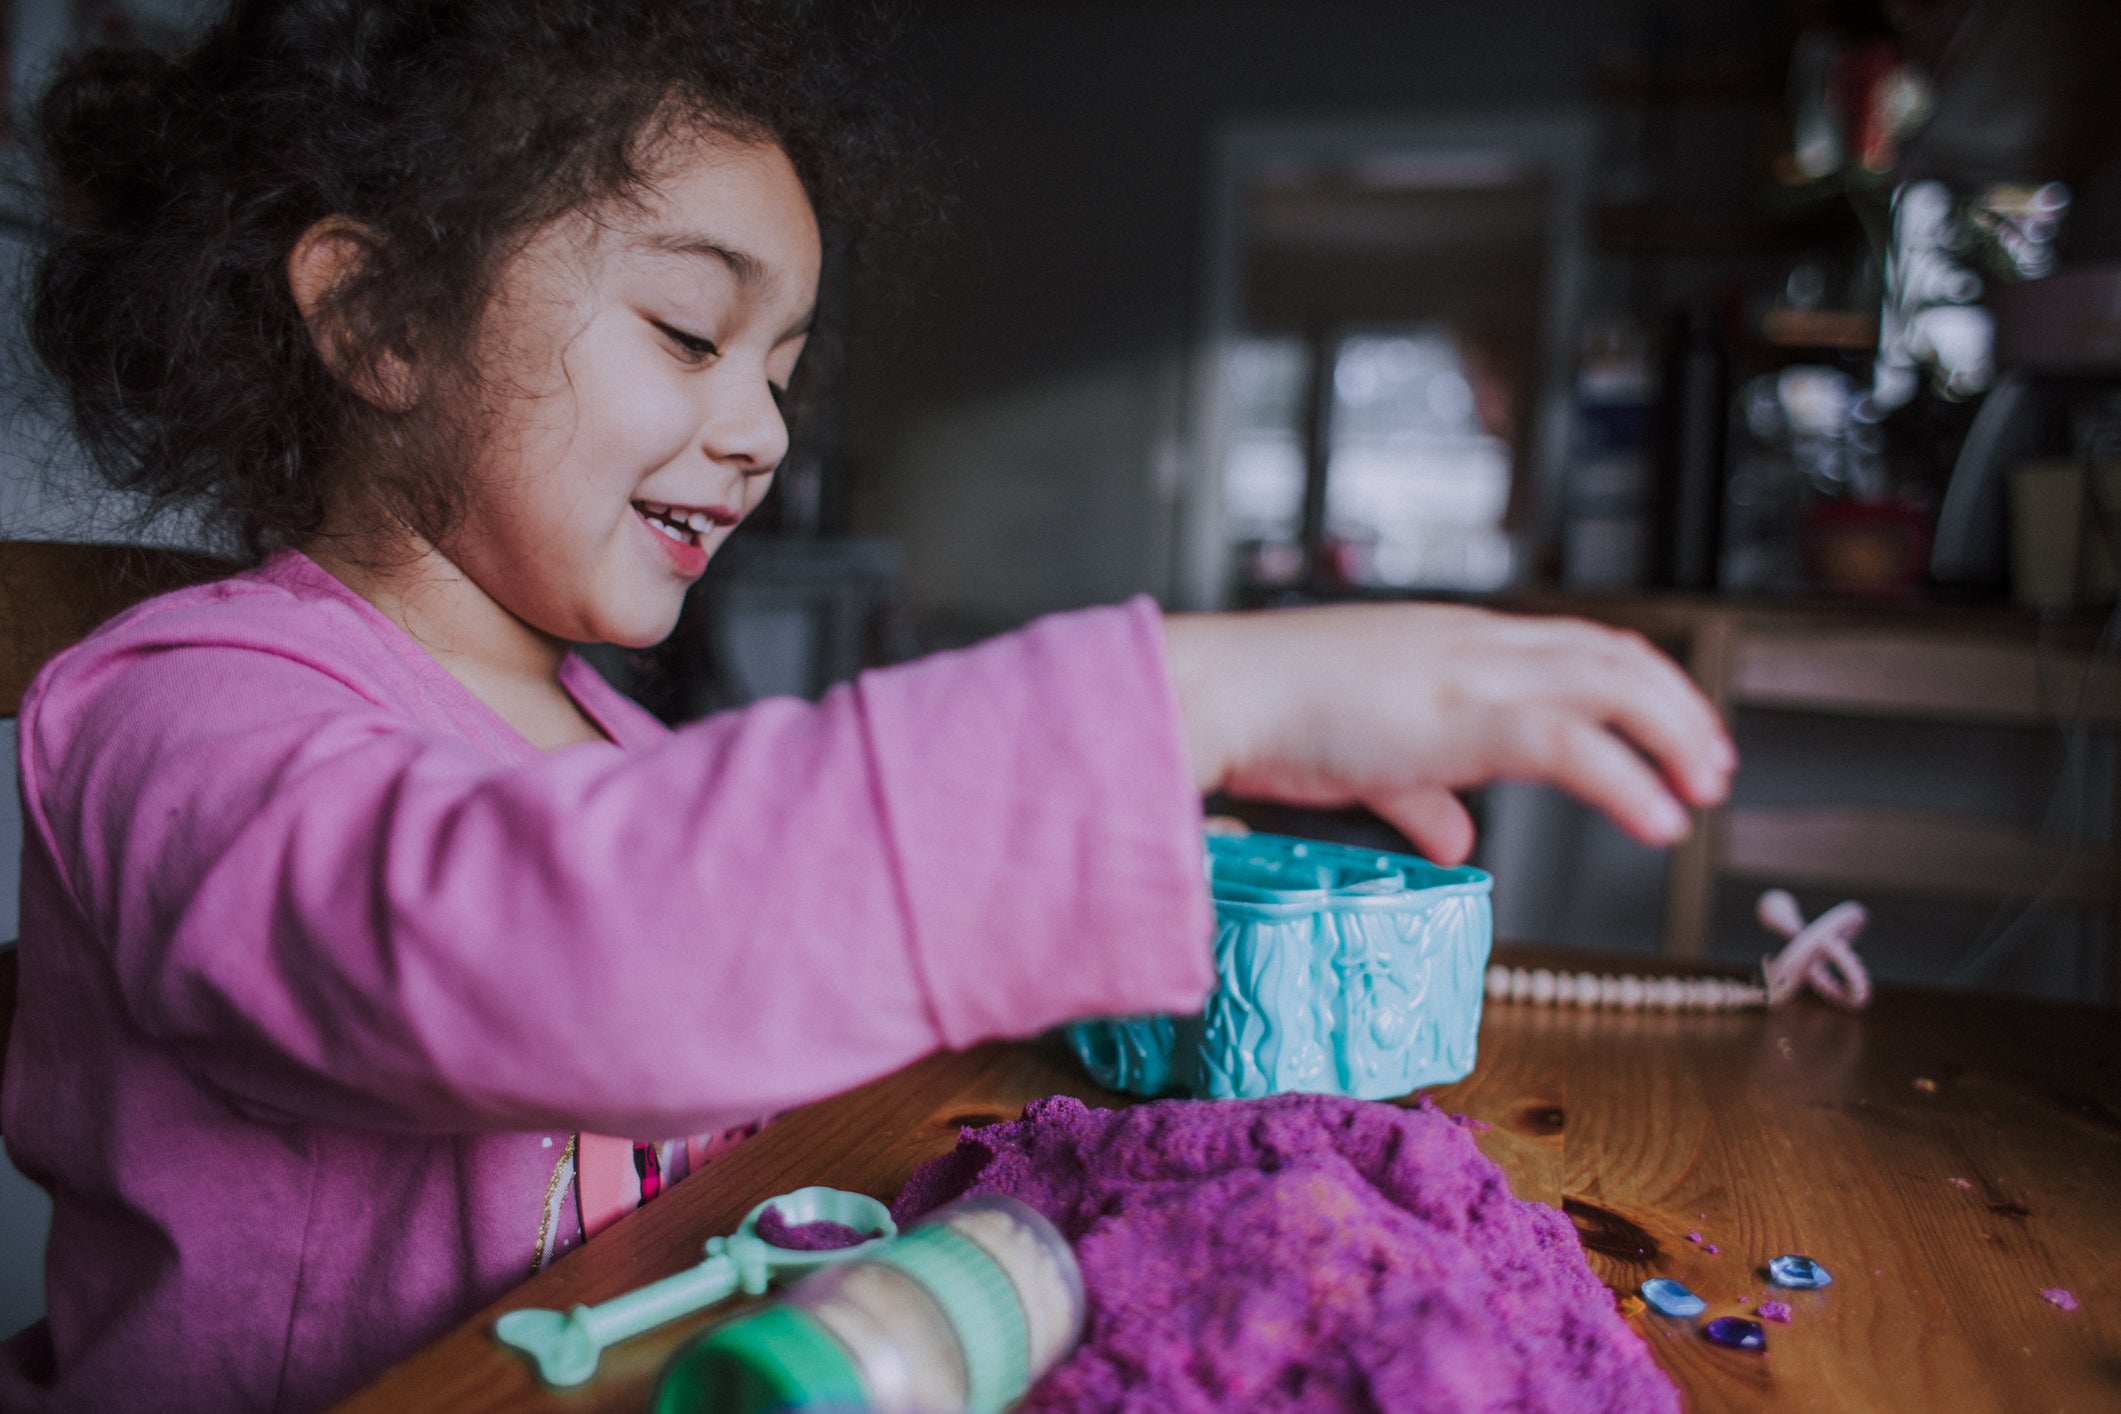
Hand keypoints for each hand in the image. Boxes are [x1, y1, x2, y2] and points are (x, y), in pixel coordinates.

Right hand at [1162, 604, 1734, 865]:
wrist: (1224, 692)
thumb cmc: (1273, 714)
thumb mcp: (1365, 756)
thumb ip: (1420, 795)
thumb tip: (1455, 836)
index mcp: (1454, 641)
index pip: (1574, 644)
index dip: (1636, 684)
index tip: (1670, 731)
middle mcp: (1477, 643)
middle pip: (1614, 654)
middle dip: (1678, 707)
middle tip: (1714, 765)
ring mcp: (1475, 672)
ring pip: (1613, 685)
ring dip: (1674, 736)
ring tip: (1705, 789)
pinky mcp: (1465, 715)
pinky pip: (1576, 745)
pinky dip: (1630, 781)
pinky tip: (1659, 819)